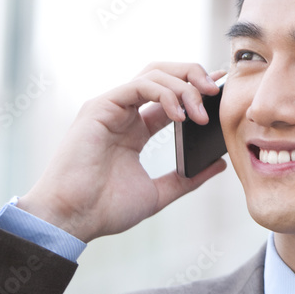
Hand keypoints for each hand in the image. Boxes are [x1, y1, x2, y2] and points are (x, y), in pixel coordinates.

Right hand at [16, 63, 227, 242]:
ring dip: (184, 86)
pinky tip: (179, 116)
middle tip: (216, 90)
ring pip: (154, 74)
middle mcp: (123, 113)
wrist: (72, 219)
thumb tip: (219, 164)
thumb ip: (188, 179)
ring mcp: (110, 108)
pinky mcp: (100, 107)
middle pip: (163, 74)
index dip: (197, 89)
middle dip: (193, 76)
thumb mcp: (158, 193)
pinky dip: (165, 94)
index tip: (222, 90)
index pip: (170, 96)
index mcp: (135, 130)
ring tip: (201, 111)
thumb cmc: (105, 209)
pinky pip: (139, 85)